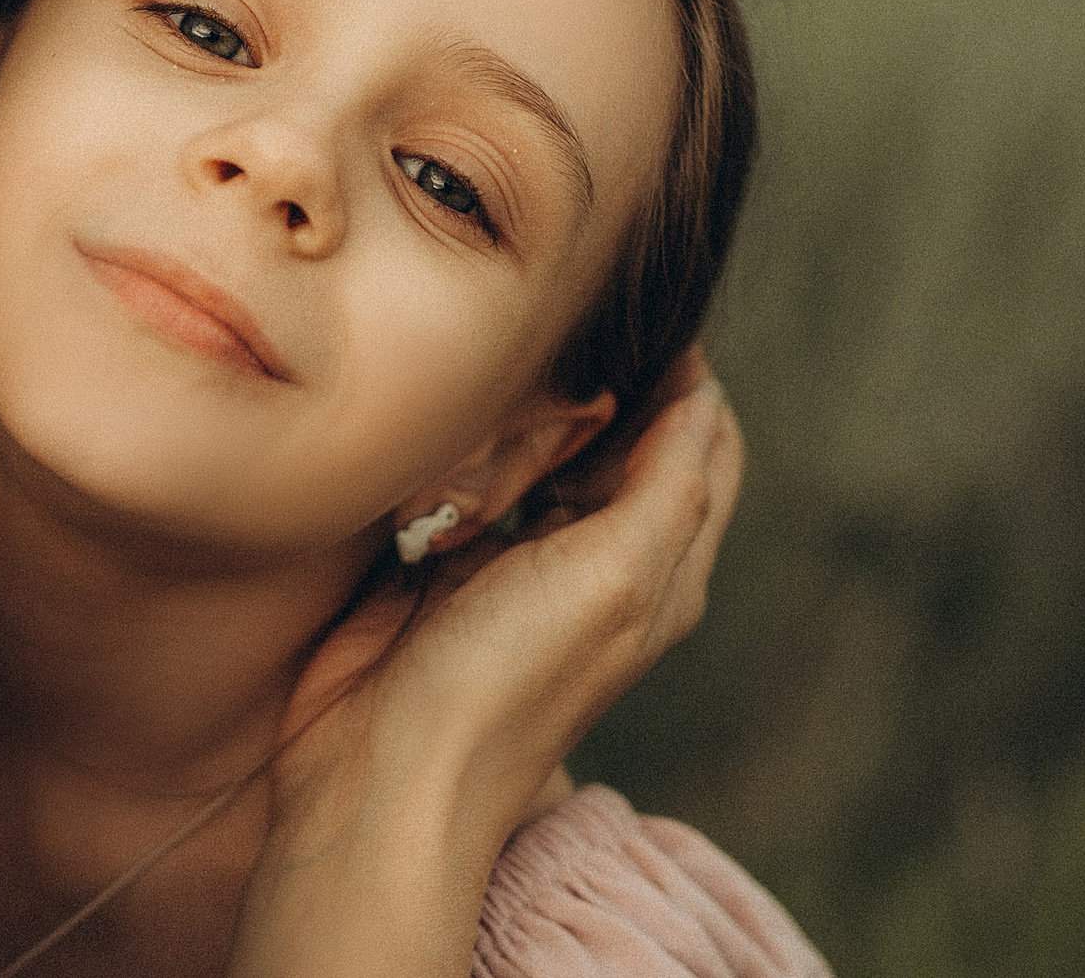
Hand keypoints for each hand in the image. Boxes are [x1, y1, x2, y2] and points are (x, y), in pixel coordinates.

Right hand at [230, 352, 740, 976]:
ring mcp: (517, 561)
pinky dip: (458, 451)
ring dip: (519, 418)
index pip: (702, 441)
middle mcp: (597, 559)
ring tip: (494, 394)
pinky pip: (465, 478)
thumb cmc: (505, 682)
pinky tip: (441, 436)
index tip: (635, 313)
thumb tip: (704, 395)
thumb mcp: (615, 575)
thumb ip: (669, 483)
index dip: (683, 373)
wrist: (380, 771)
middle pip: (620, 434)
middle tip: (548, 351)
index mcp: (661, 565)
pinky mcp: (443, 564)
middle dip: (591, 384)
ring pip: (538, 448)